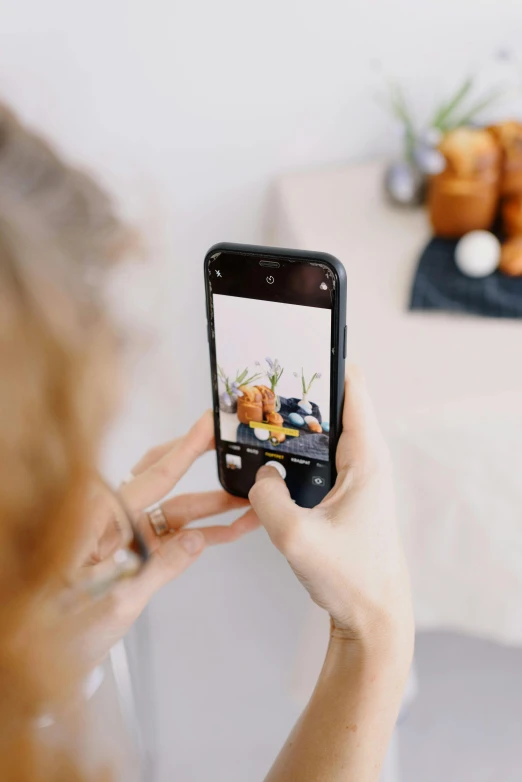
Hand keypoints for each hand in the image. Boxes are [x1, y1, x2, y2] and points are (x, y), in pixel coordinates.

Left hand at [78, 411, 258, 665]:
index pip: (151, 476)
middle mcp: (110, 517)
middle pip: (163, 478)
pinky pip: (172, 534)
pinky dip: (202, 534)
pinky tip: (231, 530)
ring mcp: (124, 533)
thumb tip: (195, 540)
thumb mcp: (113, 603)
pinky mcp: (134, 550)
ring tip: (248, 500)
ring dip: (212, 507)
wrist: (42, 653)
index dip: (185, 448)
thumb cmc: (57, 629)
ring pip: (175, 508)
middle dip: (202, 463)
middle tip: (232, 447)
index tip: (207, 425)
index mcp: (97, 517)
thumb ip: (158, 570)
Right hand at [249, 367, 412, 654]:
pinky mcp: (345, 492)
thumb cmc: (349, 578)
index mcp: (366, 458)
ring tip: (256, 419)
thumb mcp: (297, 538)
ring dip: (293, 426)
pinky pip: (318, 458)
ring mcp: (357, 475)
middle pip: (332, 405)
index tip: (292, 349)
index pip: (353, 388)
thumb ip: (267, 498)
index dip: (325, 363)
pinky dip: (294, 453)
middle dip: (297, 394)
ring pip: (322, 432)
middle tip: (259, 388)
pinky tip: (266, 461)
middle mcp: (366, 458)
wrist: (373, 616)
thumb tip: (257, 473)